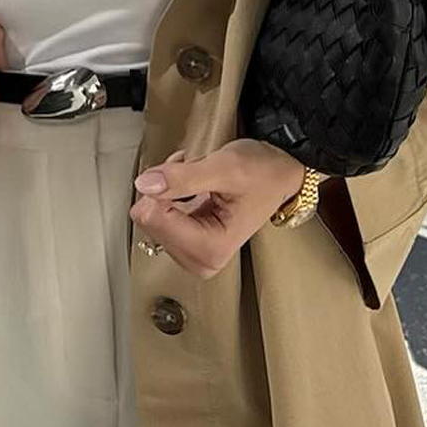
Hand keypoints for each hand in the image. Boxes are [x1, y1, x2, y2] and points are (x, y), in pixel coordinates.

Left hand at [129, 139, 306, 278]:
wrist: (280, 175)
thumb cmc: (263, 174)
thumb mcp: (225, 167)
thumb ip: (183, 177)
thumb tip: (146, 185)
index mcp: (211, 248)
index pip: (152, 217)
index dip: (164, 186)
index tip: (187, 173)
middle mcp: (201, 259)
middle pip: (148, 218)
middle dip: (166, 188)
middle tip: (195, 174)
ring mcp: (194, 254)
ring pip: (150, 215)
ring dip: (169, 189)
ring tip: (199, 180)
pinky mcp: (189, 245)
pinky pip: (158, 217)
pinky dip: (170, 195)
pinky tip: (193, 188)